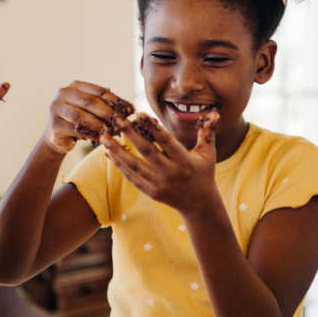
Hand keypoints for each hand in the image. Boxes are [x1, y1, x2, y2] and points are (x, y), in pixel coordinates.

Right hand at [44, 81, 129, 153]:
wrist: (57, 136)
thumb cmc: (79, 119)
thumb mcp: (90, 109)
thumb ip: (104, 105)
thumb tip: (128, 108)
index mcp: (75, 86)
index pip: (97, 90)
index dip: (113, 99)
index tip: (127, 108)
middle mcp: (63, 93)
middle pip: (89, 102)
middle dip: (107, 112)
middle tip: (120, 121)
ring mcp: (56, 108)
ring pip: (81, 116)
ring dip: (98, 125)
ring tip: (111, 131)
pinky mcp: (55, 124)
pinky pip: (76, 130)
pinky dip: (90, 135)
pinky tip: (101, 139)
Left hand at [99, 113, 220, 215]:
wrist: (198, 204)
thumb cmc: (203, 173)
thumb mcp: (208, 153)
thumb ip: (207, 132)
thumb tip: (214, 112)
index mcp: (184, 162)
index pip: (166, 142)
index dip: (152, 128)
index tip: (139, 114)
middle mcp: (170, 174)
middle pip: (146, 151)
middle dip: (130, 134)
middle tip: (116, 120)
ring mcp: (158, 184)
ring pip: (133, 165)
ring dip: (117, 150)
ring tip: (104, 137)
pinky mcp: (149, 191)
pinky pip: (131, 176)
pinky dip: (119, 164)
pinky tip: (109, 152)